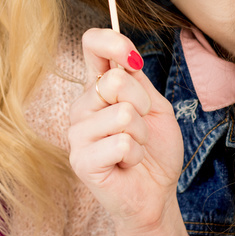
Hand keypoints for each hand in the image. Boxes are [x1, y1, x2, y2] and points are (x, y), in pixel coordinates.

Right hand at [68, 28, 191, 235]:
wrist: (157, 194)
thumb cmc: (155, 150)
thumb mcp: (154, 106)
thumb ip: (137, 81)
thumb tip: (127, 59)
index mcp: (98, 87)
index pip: (92, 46)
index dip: (111, 41)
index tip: (132, 57)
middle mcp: (82, 105)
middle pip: (115, 81)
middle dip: (142, 104)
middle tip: (141, 126)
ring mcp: (77, 133)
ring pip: (122, 115)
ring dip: (141, 135)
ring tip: (134, 149)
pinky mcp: (81, 159)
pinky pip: (122, 143)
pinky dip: (136, 154)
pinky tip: (127, 165)